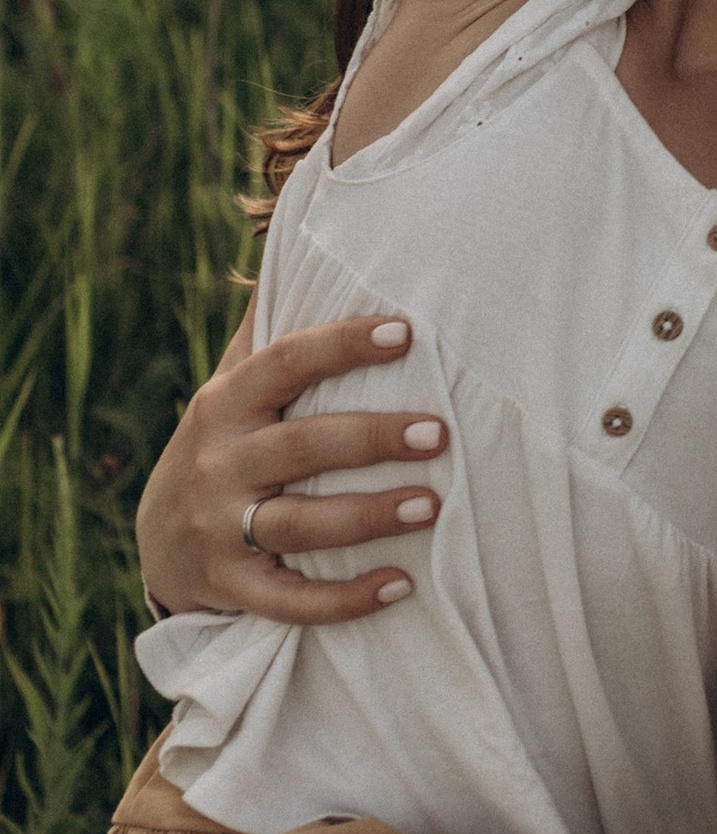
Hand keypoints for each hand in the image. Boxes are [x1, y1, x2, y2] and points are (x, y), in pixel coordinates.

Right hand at [136, 313, 443, 625]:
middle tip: (440, 432)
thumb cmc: (230, 445)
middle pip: (302, 446)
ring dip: (367, 517)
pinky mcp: (231, 587)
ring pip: (299, 524)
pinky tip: (401, 586)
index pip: (287, 360)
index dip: (343, 345)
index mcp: (230, 401)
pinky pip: (289, 601)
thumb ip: (275, 330)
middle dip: (371, 438)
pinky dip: (344, 600)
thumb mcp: (237, 387)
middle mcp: (221, 461)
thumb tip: (310, 231)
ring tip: (432, 506)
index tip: (406, 332)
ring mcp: (221, 527)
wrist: (160, 544)